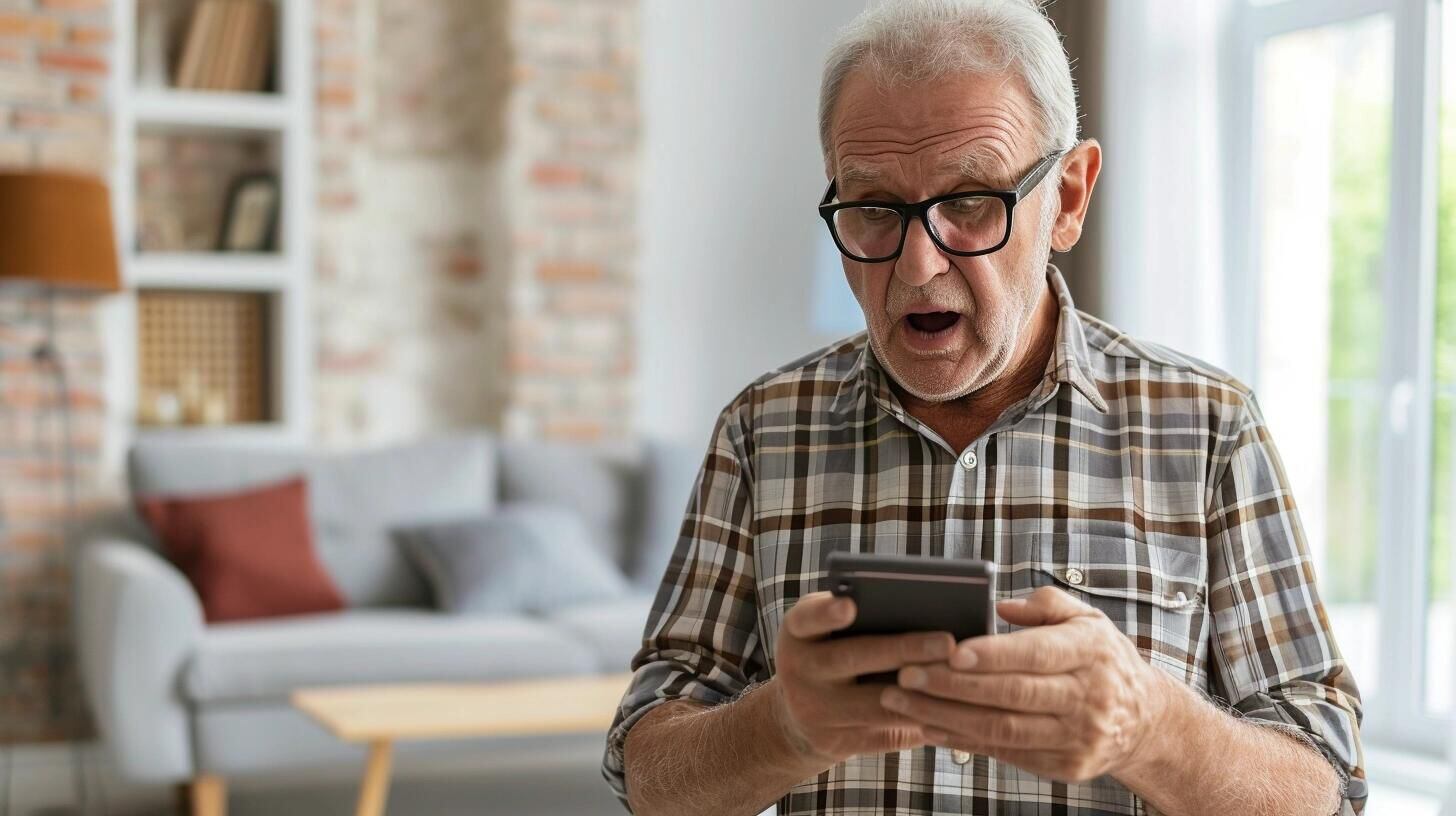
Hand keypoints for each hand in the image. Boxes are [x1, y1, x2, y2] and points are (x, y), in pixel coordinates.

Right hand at [769, 591, 957, 766]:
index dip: (826, 613)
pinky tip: (951, 710)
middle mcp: (798, 671)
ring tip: (960, 676)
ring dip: (920, 692)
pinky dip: (920, 722)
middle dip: (902, 650)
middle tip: (947, 642)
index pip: (807, 619)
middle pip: (852, 659)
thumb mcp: (825, 632)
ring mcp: (815, 712)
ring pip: (875, 703)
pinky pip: (885, 735)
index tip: (850, 606)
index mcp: (797, 633)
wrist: (797, 718)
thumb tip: (921, 606)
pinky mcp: (837, 743)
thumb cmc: (828, 654)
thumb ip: (857, 616)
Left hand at [879, 586, 1173, 782]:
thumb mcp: (1087, 619)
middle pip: (1012, 694)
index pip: (1036, 654)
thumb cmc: (1102, 659)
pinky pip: (1005, 753)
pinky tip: (927, 725)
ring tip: (900, 701)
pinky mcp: (1065, 766)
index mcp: (1090, 652)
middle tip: (904, 674)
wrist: (1145, 721)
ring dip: (944, 716)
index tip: (949, 651)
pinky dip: (962, 740)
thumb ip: (1044, 604)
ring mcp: (1077, 737)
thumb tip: (998, 603)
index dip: (992, 654)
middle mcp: (1087, 697)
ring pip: (1002, 729)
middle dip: (952, 686)